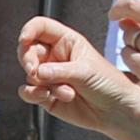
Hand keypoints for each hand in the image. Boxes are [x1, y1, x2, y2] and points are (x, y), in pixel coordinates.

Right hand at [16, 14, 139, 139]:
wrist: (115, 111)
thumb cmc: (108, 84)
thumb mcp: (86, 71)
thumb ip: (58, 71)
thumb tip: (35, 72)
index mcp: (66, 41)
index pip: (40, 28)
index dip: (29, 30)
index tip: (24, 40)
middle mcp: (55, 57)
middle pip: (28, 50)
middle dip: (29, 61)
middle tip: (35, 71)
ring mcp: (49, 76)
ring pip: (29, 74)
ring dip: (44, 84)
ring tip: (66, 92)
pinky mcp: (45, 95)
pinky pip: (28, 92)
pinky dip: (33, 95)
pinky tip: (48, 97)